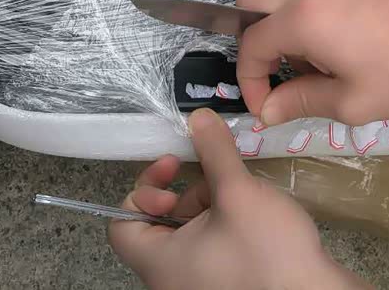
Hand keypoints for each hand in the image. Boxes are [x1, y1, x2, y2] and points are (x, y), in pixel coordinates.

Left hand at [109, 109, 365, 289]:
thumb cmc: (266, 251)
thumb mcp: (237, 192)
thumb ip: (214, 151)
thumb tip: (197, 116)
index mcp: (161, 262)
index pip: (122, 226)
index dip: (143, 190)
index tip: (175, 170)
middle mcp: (172, 279)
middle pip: (159, 224)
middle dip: (186, 191)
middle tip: (214, 176)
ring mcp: (199, 285)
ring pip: (189, 233)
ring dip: (209, 204)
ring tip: (242, 192)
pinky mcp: (226, 285)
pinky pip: (210, 248)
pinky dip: (223, 223)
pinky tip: (253, 212)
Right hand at [236, 0, 388, 126]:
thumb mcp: (349, 101)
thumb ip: (300, 102)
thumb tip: (267, 110)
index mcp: (301, 20)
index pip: (251, 45)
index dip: (249, 80)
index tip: (267, 108)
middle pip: (249, 2)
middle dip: (252, 41)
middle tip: (275, 73)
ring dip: (280, 33)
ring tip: (315, 68)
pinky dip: (303, 22)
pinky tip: (336, 50)